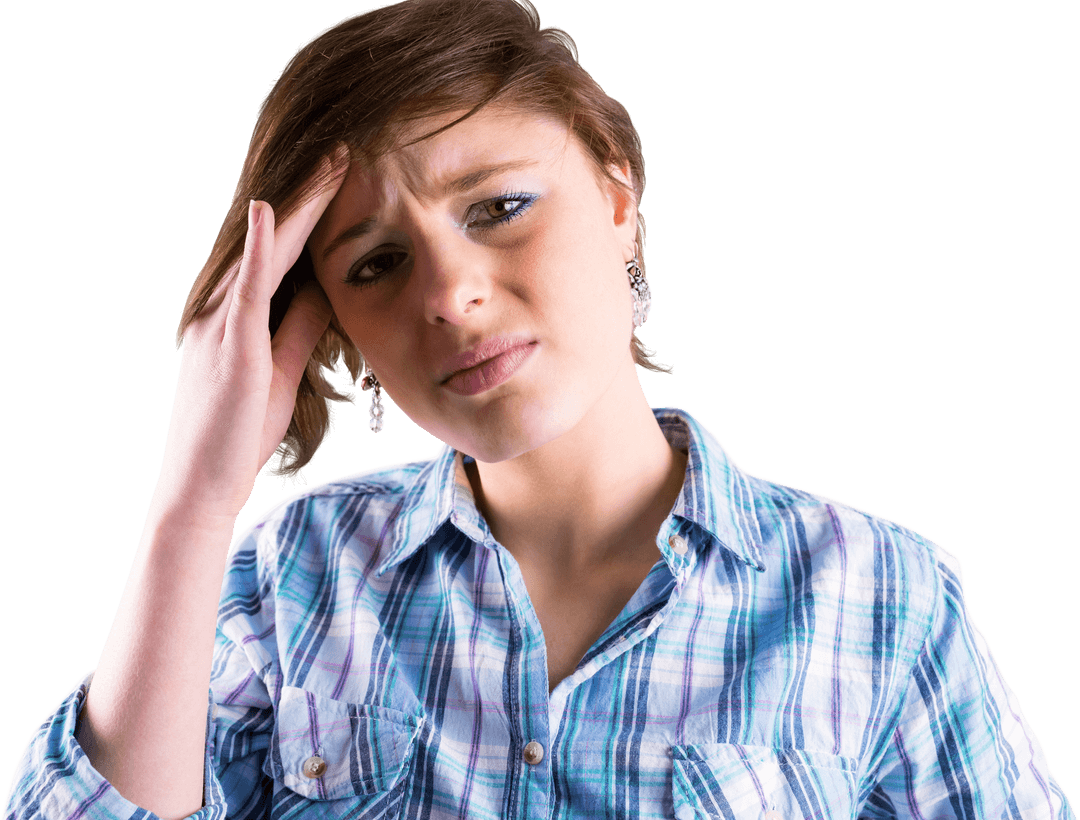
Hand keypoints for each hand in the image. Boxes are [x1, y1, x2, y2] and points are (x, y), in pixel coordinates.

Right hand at [152, 147, 348, 523]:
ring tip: (331, 163)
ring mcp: (222, 322)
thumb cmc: (241, 430)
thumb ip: (300, 327)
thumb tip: (326, 290)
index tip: (341, 177)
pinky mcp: (230, 344)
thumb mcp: (283, 369)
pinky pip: (246, 288)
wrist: (205, 481)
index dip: (309, 212)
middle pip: (272, 238)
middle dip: (309, 194)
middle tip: (343, 151)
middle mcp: (223, 307)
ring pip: (263, 249)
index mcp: (237, 313)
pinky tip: (268, 210)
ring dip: (296, 204)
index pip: (279, 251)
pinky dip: (256, 247)